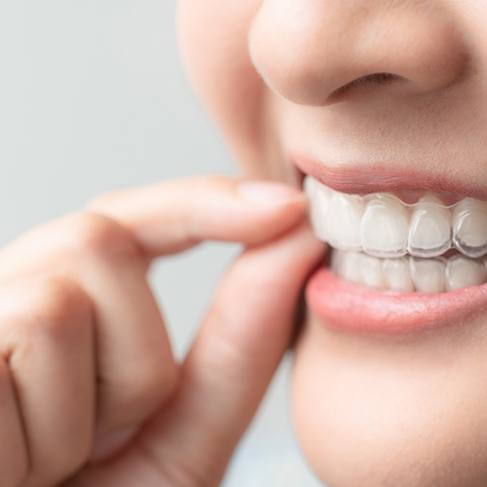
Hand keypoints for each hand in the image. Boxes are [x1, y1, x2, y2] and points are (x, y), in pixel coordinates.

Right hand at [0, 176, 322, 486]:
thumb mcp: (178, 437)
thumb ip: (239, 343)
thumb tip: (295, 242)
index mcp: (69, 306)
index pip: (137, 220)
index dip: (209, 203)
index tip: (288, 206)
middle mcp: (12, 292)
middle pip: (100, 240)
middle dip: (130, 354)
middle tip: (96, 445)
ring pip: (64, 297)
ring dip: (80, 407)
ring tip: (44, 469)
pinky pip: (23, 337)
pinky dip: (32, 431)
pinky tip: (6, 467)